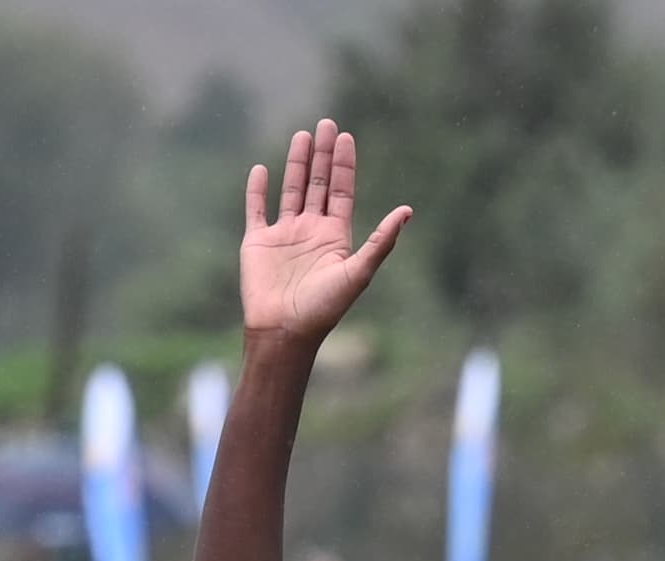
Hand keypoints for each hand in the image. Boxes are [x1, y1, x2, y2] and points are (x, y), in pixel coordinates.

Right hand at [241, 122, 410, 351]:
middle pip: (318, 184)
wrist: (284, 332)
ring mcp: (283, 236)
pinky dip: (257, 190)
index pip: (341, 191)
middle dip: (323, 155)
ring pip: (291, 190)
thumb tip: (408, 210)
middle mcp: (310, 232)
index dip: (344, 164)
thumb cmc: (323, 309)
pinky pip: (257, 210)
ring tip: (302, 136)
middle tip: (327, 123)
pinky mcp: (257, 243)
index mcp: (334, 236)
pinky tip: (262, 170)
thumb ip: (382, 241)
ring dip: (297, 164)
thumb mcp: (358, 272)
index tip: (346, 137)